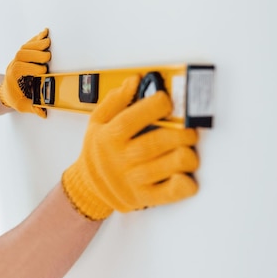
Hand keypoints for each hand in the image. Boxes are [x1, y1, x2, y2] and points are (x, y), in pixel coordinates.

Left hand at [0, 28, 50, 117]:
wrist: (5, 91)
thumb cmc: (14, 97)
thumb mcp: (22, 105)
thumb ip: (32, 108)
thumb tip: (42, 112)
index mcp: (13, 77)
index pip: (20, 69)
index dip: (32, 68)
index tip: (43, 71)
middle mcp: (14, 65)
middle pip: (22, 55)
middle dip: (35, 54)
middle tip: (47, 56)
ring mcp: (18, 59)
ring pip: (25, 48)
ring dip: (37, 44)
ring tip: (48, 42)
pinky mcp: (23, 55)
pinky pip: (28, 44)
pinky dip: (37, 38)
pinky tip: (45, 34)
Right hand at [62, 75, 199, 219]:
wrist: (89, 186)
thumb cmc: (99, 151)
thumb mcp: (97, 121)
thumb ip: (115, 100)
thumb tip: (134, 81)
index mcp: (109, 137)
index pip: (132, 119)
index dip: (155, 106)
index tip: (166, 100)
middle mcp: (121, 159)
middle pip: (158, 142)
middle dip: (181, 132)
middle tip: (187, 129)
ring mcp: (134, 180)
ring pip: (171, 165)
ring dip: (187, 154)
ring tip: (186, 148)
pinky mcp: (145, 196)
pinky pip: (171, 192)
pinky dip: (185, 184)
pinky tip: (184, 173)